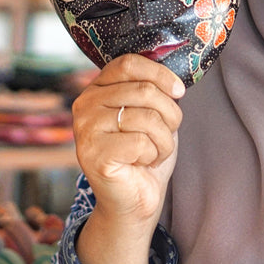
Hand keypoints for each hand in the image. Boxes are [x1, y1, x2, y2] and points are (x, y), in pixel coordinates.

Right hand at [71, 53, 184, 232]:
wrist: (135, 199)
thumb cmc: (145, 154)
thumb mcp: (152, 113)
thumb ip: (154, 90)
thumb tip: (173, 78)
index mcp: (97, 88)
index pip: (128, 63)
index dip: (159, 74)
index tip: (178, 91)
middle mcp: (85, 104)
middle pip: (144, 91)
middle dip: (169, 114)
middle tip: (166, 134)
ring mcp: (85, 129)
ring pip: (147, 117)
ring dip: (163, 139)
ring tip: (153, 151)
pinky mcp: (92, 154)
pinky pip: (140, 142)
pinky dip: (152, 155)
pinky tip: (142, 164)